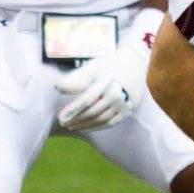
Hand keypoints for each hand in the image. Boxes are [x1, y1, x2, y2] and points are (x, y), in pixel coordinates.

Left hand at [54, 16, 157, 133]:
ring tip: (72, 127)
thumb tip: (58, 87)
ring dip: (85, 125)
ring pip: (101, 119)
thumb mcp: (92, 68)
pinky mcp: (127, 110)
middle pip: (93, 112)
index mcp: (108, 83)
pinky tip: (85, 128)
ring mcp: (123, 104)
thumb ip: (76, 79)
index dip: (73, 110)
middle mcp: (117, 95)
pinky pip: (110, 123)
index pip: (87, 100)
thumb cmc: (109, 65)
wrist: (135, 64)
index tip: (60, 117)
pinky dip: (96, 127)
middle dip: (76, 119)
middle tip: (63, 123)